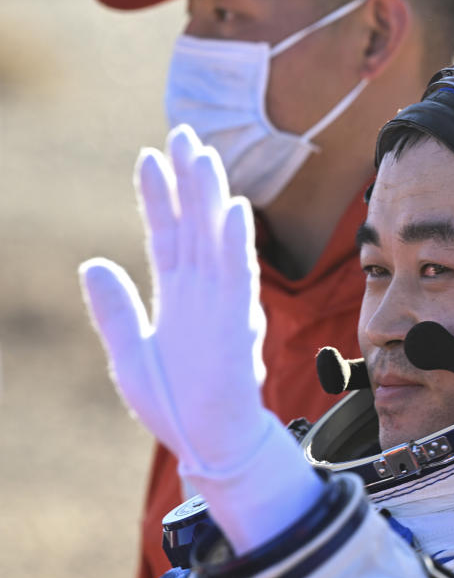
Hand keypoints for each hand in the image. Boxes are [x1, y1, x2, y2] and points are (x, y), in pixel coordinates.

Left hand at [81, 125, 268, 473]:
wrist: (209, 443)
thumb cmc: (175, 405)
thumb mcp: (129, 355)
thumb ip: (115, 310)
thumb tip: (91, 261)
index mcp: (176, 297)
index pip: (166, 236)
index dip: (157, 197)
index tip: (150, 157)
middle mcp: (201, 293)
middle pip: (194, 227)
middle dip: (189, 181)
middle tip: (184, 135)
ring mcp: (222, 305)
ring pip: (217, 241)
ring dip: (211, 199)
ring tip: (203, 157)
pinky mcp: (238, 325)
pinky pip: (238, 278)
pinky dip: (236, 244)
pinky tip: (232, 210)